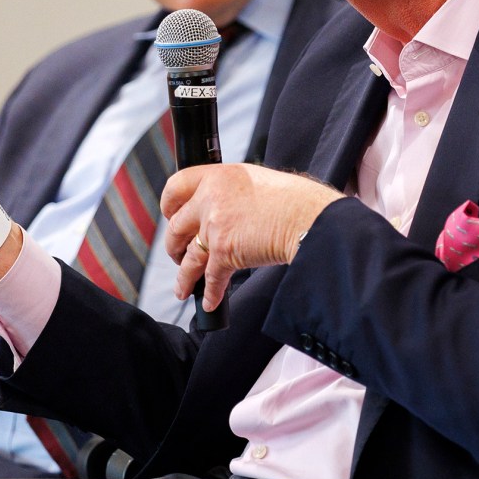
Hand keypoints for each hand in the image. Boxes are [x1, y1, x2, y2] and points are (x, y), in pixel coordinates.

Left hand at [161, 164, 343, 311]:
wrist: (310, 218)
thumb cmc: (296, 201)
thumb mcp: (257, 183)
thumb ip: (233, 194)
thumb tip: (225, 214)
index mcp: (219, 175)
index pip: (176, 186)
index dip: (168, 204)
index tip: (170, 215)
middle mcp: (211, 198)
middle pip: (176, 226)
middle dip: (174, 245)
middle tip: (179, 254)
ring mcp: (215, 225)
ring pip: (188, 257)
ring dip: (185, 277)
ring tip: (184, 288)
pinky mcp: (224, 252)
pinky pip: (210, 278)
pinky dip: (211, 294)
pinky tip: (210, 302)